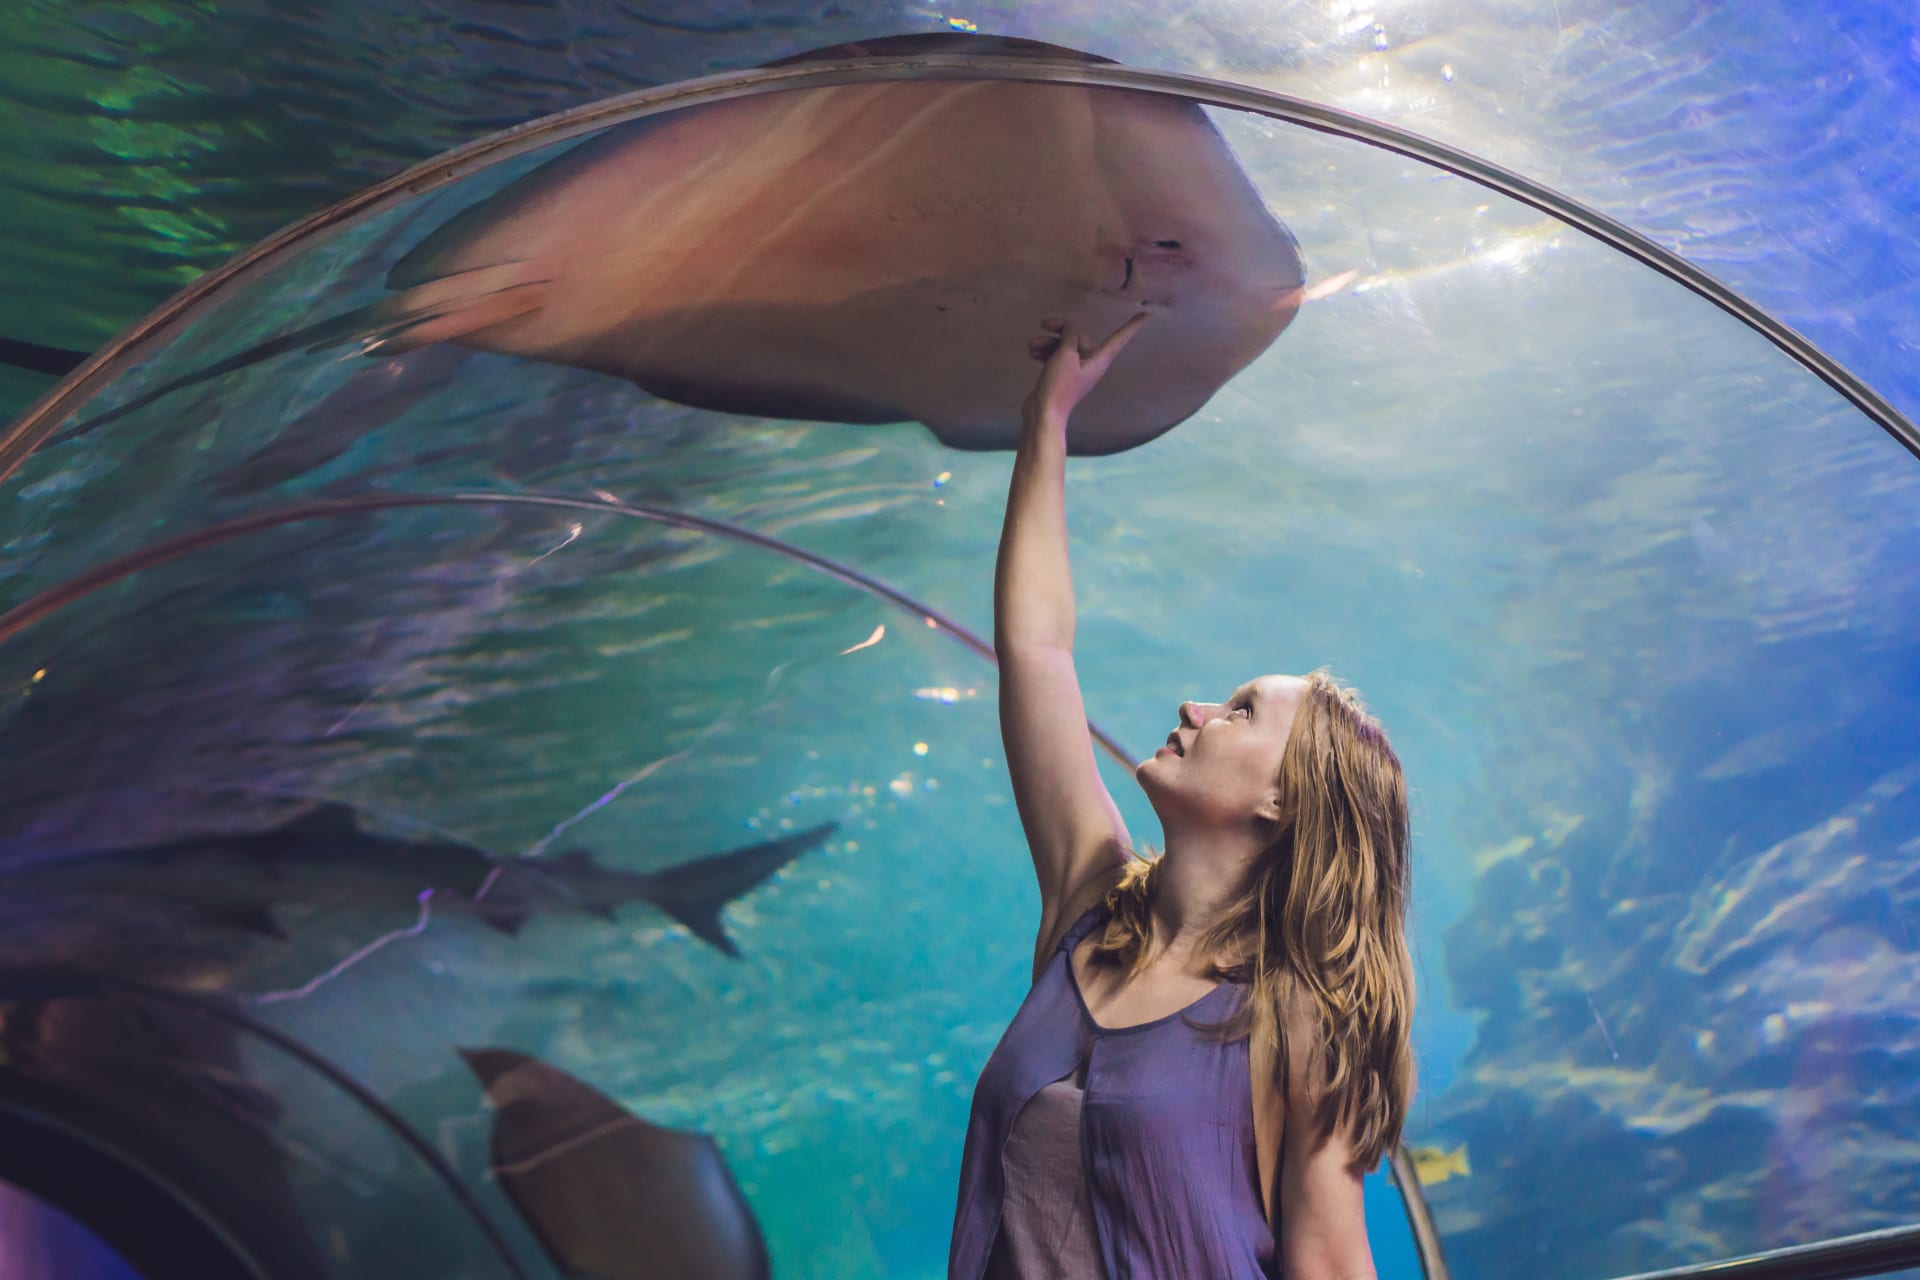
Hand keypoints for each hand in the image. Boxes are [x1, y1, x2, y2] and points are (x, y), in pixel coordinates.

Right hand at [1022, 312, 1150, 422]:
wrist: (1043, 413)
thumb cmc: (1058, 386)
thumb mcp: (1065, 354)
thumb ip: (1070, 334)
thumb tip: (1070, 329)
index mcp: (1099, 359)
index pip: (1119, 338)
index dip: (1132, 325)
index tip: (1147, 315)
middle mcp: (1091, 364)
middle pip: (1079, 336)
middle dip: (1059, 330)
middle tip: (1044, 324)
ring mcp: (1076, 371)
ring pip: (1065, 346)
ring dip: (1048, 341)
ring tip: (1031, 346)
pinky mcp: (1062, 376)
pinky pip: (1056, 356)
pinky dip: (1045, 352)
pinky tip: (1032, 353)